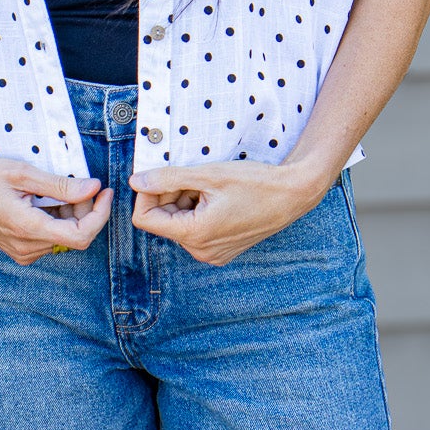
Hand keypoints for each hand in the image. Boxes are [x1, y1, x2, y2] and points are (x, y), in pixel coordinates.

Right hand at [0, 153, 111, 264]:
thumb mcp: (22, 173)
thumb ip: (60, 185)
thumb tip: (93, 188)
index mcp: (28, 228)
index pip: (81, 235)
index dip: (100, 214)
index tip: (104, 192)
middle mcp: (26, 247)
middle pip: (74, 235)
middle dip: (84, 209)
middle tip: (78, 183)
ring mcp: (21, 252)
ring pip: (62, 237)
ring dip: (69, 214)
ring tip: (55, 189)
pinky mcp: (18, 250)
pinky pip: (48, 238)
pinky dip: (56, 219)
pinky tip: (44, 200)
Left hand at [129, 157, 329, 265]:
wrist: (294, 194)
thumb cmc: (256, 183)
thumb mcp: (207, 174)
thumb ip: (167, 178)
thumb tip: (136, 182)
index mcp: (194, 235)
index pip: (145, 219)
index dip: (147, 194)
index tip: (162, 176)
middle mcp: (201, 251)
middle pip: (163, 221)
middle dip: (170, 196)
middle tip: (194, 177)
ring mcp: (213, 254)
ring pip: (180, 224)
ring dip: (186, 202)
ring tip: (211, 186)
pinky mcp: (223, 251)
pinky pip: (197, 231)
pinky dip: (199, 211)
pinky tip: (219, 197)